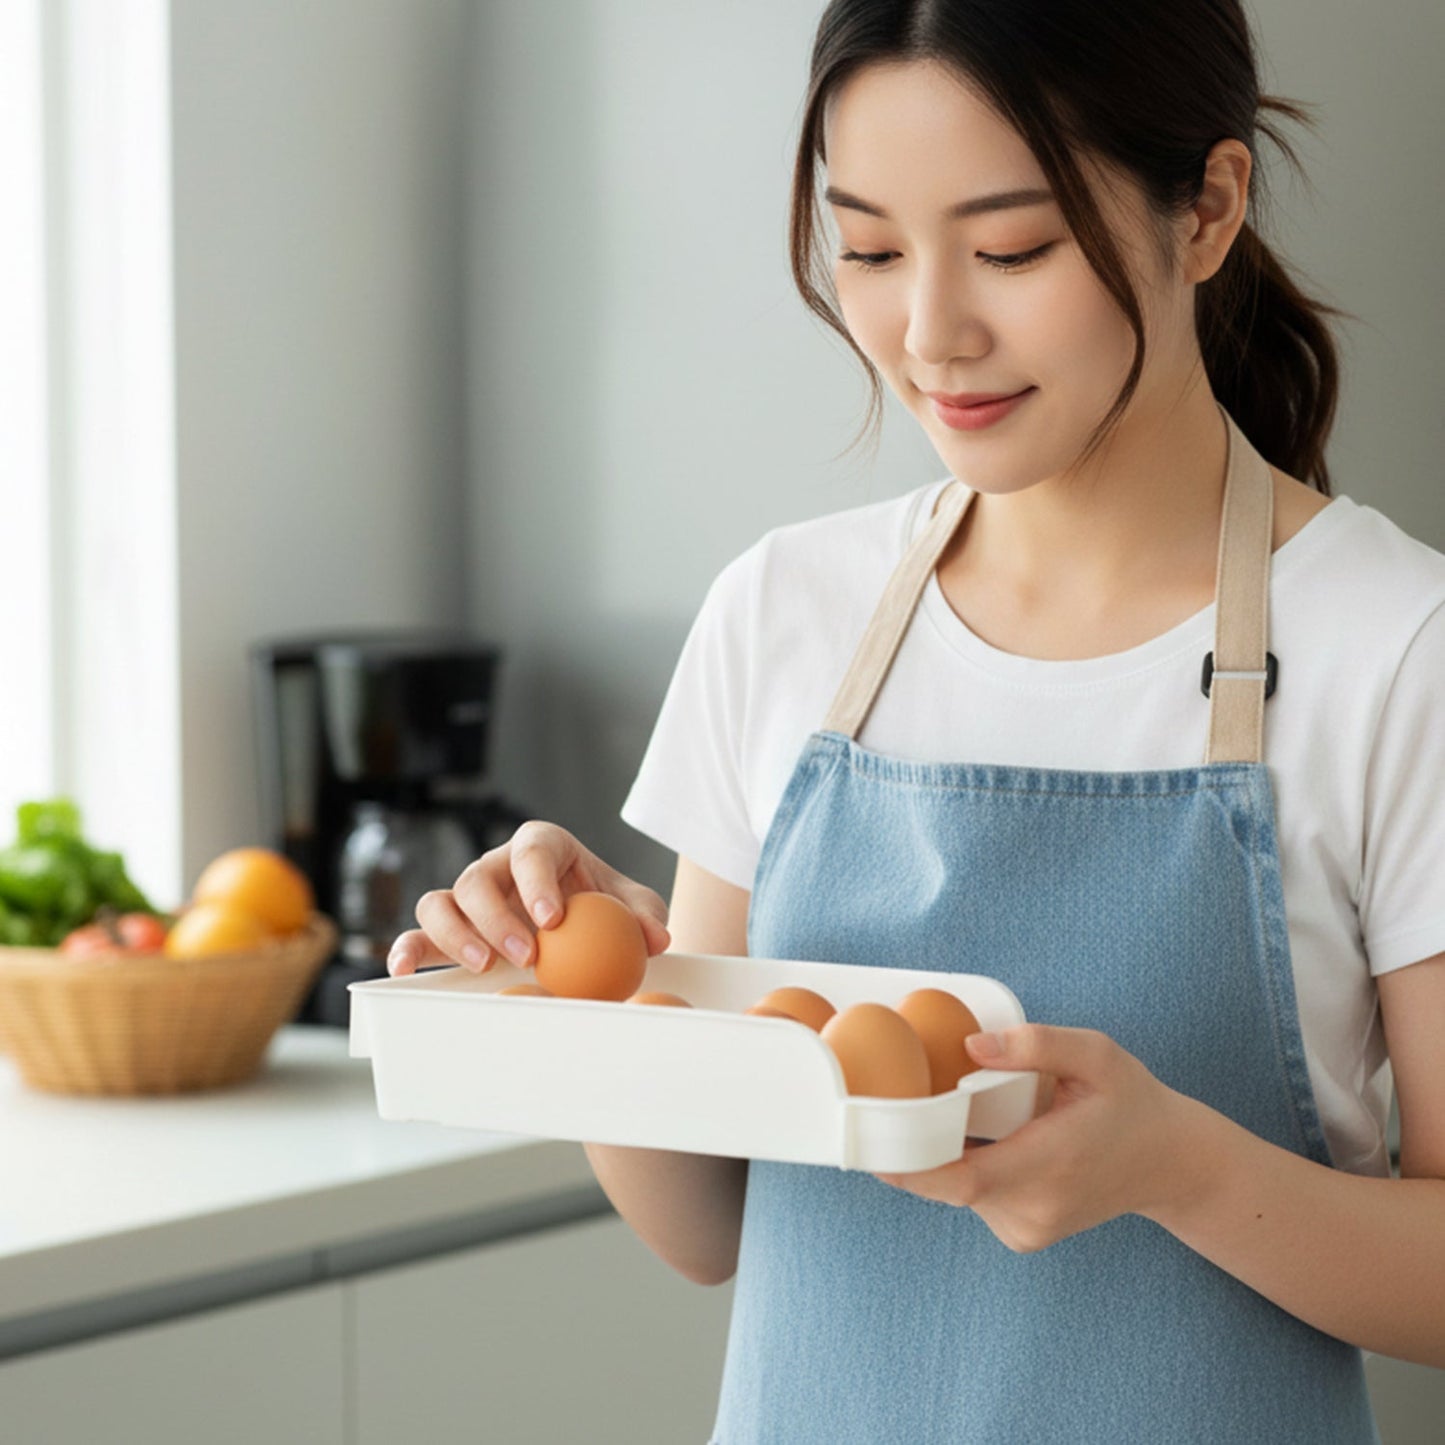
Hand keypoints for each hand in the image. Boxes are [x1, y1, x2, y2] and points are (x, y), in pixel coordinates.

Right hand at [386, 821, 670, 975]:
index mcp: (542, 846)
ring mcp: (469, 898)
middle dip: (496, 916)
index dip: (536, 881)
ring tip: (485, 965)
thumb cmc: (606, 906)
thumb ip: (645, 916)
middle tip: (526, 954)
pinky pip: (420, 934)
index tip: (553, 919)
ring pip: (439, 901)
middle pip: (478, 877)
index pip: (531, 852)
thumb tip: (656, 938)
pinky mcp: (451, 930)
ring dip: (455, 934)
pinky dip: (408, 949)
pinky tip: (405, 970)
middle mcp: (497, 866)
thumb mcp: (634, 905)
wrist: (586, 926)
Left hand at [873, 1024, 1201, 1251]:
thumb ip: (1035, 1044)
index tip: (870, 1144)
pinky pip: (975, 1196)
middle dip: (916, 1145)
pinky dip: (968, 1166)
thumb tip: (970, 1046)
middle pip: (949, 1182)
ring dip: (947, 1153)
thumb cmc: (1131, 1101)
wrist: (1171, 1163)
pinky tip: (991, 1138)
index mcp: (1051, 1163)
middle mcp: (1034, 1208)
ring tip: (967, 1111)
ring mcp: (1029, 1228)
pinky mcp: (1024, 1235)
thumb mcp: (1096, 1054)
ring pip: (958, 1189)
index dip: (910, 1166)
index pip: (963, 1179)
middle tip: (891, 1101)